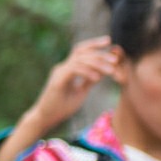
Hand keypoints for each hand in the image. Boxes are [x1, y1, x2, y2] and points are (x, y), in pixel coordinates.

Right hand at [0, 38, 123, 160]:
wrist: (45, 118)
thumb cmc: (61, 107)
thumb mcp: (80, 92)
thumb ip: (89, 81)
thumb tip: (102, 72)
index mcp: (67, 69)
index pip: (81, 51)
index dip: (94, 44)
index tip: (109, 41)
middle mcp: (62, 67)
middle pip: (81, 51)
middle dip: (99, 51)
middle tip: (114, 58)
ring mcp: (59, 73)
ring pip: (79, 60)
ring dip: (97, 63)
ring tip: (111, 70)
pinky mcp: (57, 81)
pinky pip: (74, 70)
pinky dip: (87, 72)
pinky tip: (97, 78)